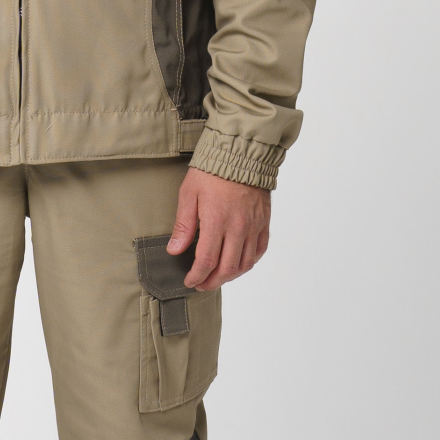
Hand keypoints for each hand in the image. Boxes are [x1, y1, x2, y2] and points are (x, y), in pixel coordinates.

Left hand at [166, 168, 269, 290]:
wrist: (241, 154)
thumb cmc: (212, 171)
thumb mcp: (189, 194)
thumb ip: (183, 225)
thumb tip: (174, 249)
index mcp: (217, 221)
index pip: (207, 261)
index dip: (197, 276)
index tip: (190, 281)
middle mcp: (238, 228)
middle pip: (227, 268)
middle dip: (212, 282)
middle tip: (201, 284)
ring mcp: (253, 226)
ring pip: (245, 264)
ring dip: (230, 276)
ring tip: (217, 277)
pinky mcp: (264, 222)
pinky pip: (259, 251)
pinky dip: (249, 262)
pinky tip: (238, 264)